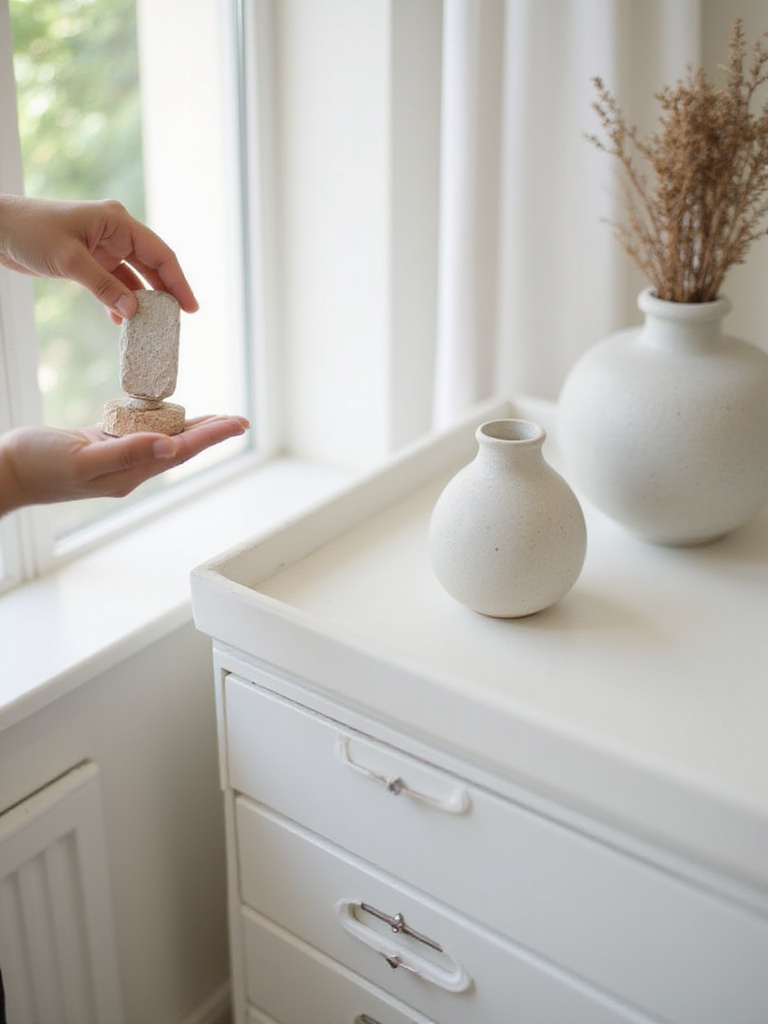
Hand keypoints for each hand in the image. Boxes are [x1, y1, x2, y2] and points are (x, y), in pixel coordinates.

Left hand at [0, 194, 197, 321]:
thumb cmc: (31, 231)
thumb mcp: (69, 260)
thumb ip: (103, 286)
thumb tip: (133, 311)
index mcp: (117, 222)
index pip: (159, 254)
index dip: (178, 281)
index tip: (191, 308)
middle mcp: (115, 233)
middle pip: (151, 266)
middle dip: (165, 294)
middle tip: (177, 322)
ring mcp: (103, 247)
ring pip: (134, 278)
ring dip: (141, 301)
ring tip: (151, 326)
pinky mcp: (90, 261)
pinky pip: (114, 284)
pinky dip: (119, 301)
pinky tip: (119, 320)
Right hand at [0, 416, 248, 515]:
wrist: (5, 472)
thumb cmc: (38, 466)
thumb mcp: (83, 458)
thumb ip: (127, 452)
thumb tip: (170, 446)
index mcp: (130, 473)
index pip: (182, 450)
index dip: (213, 435)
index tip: (240, 423)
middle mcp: (129, 469)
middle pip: (180, 447)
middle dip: (210, 432)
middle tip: (238, 419)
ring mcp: (115, 459)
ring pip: (162, 439)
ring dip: (189, 427)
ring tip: (214, 418)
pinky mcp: (100, 446)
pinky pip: (137, 432)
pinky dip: (156, 421)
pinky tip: (165, 413)